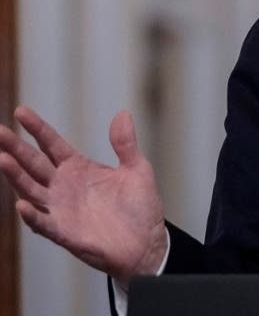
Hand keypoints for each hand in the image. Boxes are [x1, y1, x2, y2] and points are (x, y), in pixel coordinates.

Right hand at [0, 106, 167, 286]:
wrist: (146, 244)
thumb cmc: (139, 207)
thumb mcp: (137, 169)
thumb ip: (125, 144)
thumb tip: (122, 114)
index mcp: (79, 168)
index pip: (52, 144)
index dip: (37, 129)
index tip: (21, 111)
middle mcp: (64, 187)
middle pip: (34, 164)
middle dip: (15, 148)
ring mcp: (61, 209)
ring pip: (31, 190)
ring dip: (16, 176)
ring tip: (2, 159)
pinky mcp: (65, 232)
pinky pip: (44, 223)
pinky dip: (32, 215)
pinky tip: (21, 205)